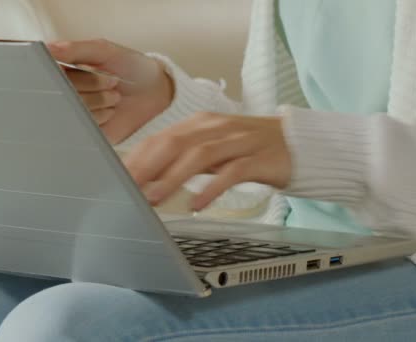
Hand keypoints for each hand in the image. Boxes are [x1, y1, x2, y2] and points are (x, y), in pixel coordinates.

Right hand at [47, 39, 173, 143]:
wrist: (154, 94)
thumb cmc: (129, 68)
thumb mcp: (104, 51)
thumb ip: (76, 50)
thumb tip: (48, 48)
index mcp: (61, 70)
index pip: (47, 70)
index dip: (59, 71)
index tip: (77, 68)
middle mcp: (62, 93)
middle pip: (60, 90)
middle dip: (91, 84)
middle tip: (112, 81)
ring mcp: (72, 113)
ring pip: (72, 109)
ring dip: (99, 101)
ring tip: (114, 96)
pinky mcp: (83, 132)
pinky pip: (81, 127)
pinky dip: (100, 117)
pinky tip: (111, 112)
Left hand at [123, 112, 291, 210]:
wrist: (296, 144)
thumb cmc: (248, 149)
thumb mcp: (212, 149)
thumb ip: (184, 159)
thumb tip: (149, 179)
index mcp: (200, 123)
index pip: (161, 138)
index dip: (138, 158)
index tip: (118, 178)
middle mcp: (216, 127)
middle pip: (175, 143)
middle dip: (148, 167)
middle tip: (128, 189)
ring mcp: (238, 141)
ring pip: (199, 155)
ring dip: (173, 178)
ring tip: (155, 199)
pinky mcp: (258, 158)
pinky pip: (231, 172)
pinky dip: (212, 188)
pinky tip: (198, 205)